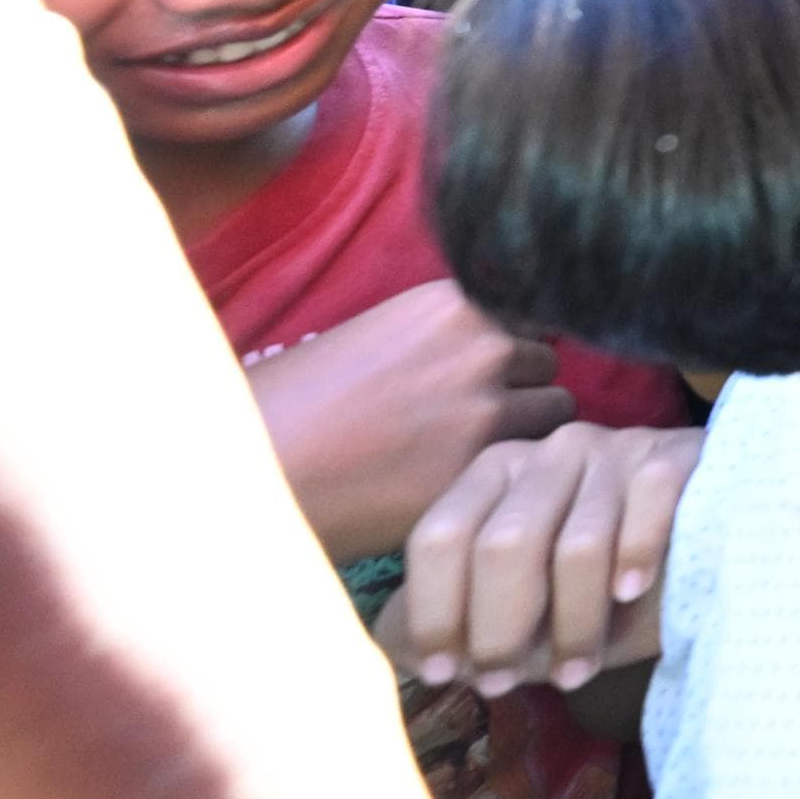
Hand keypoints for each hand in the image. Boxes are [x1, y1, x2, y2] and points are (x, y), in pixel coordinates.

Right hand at [247, 279, 576, 560]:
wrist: (244, 475)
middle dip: (523, 392)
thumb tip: (501, 348)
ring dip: (528, 440)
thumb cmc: (293, 409)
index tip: (490, 377)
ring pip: (554, 419)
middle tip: (475, 428)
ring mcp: (487, 410)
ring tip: (477, 463)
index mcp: (451, 303)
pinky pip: (532, 472)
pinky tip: (474, 495)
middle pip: (547, 364)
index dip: (509, 352)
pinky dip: (514, 484)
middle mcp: (482, 346)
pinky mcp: (479, 474)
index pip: (529, 314)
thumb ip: (444, 337)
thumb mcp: (375, 339)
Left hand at [384, 421, 700, 694]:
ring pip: (578, 545)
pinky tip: (632, 594)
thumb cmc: (602, 584)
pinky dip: (636, 557)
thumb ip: (458, 615)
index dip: (436, 611)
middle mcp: (550, 451)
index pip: (440, 536)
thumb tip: (390, 646)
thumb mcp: (524, 604)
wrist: (712, 548)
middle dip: (500, 627)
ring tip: (576, 674)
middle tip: (506, 684)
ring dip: (574, 625)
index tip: (444, 673)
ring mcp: (617, 448)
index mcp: (495, 474)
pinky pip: (648, 505)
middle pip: (504, 544)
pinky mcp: (676, 456)